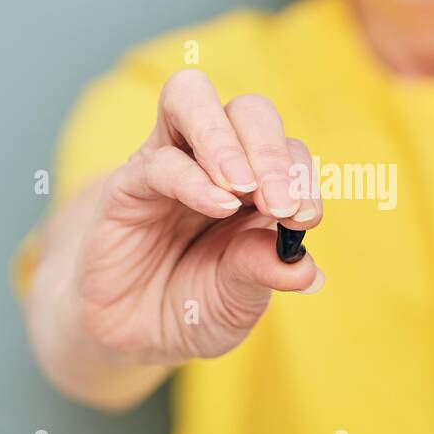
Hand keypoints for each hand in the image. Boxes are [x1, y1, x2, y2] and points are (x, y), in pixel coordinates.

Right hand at [73, 69, 322, 365]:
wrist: (134, 335)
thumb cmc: (194, 307)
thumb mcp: (239, 301)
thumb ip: (265, 273)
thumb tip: (306, 267)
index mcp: (258, 184)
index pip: (288, 150)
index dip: (301, 176)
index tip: (305, 218)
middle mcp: (216, 162)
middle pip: (248, 111)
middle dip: (271, 150)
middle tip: (281, 204)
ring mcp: (170, 164)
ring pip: (192, 99)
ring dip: (225, 140)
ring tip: (243, 188)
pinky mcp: (128, 184)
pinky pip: (158, 160)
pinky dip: (193, 179)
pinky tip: (215, 208)